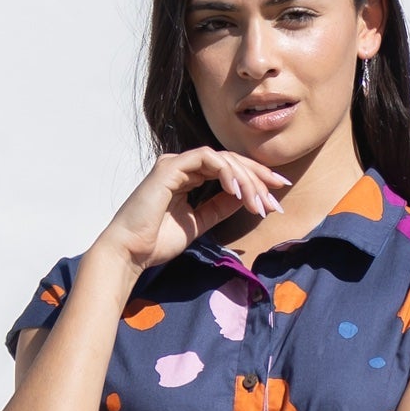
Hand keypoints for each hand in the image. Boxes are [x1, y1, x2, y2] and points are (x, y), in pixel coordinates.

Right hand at [94, 147, 293, 276]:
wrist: (130, 252)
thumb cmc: (157, 242)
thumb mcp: (199, 224)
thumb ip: (220, 208)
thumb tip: (247, 197)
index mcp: (188, 178)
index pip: (228, 171)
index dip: (255, 180)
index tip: (276, 197)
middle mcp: (183, 166)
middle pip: (230, 161)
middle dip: (258, 177)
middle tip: (279, 194)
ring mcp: (176, 164)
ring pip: (222, 159)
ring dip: (246, 179)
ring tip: (259, 202)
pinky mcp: (170, 167)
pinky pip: (206, 159)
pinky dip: (226, 172)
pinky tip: (239, 193)